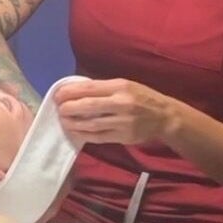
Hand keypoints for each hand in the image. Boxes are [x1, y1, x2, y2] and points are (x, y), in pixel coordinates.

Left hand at [53, 78, 173, 144]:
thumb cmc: (142, 97)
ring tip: (64, 121)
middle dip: (69, 107)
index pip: (89, 88)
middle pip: (88, 106)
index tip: (58, 95)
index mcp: (120, 86)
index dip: (70, 92)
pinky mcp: (124, 136)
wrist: (164, 116)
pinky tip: (77, 132)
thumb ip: (103, 88)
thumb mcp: (125, 85)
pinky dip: (86, 135)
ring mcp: (123, 121)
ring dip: (74, 123)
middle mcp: (121, 103)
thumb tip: (76, 90)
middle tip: (59, 109)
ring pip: (92, 124)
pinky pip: (100, 137)